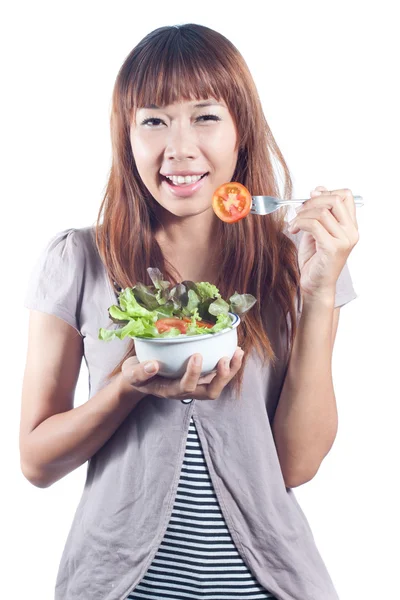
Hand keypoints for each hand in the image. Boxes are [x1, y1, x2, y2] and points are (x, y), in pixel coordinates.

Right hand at [119, 347, 244, 400]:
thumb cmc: (136, 375)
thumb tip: (153, 365)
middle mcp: (187, 390)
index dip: (194, 374)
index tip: (197, 355)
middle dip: (221, 377)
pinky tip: (234, 349)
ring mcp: (197, 385)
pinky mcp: (202, 377)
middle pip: (210, 392)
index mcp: (171, 391)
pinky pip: (219, 374)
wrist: (140, 376)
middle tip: (225, 358)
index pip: (186, 387)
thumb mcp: (132, 374)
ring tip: (238, 352)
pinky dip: (228, 364)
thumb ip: (140, 372)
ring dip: (230, 370)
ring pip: (218, 384)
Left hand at [287, 185, 359, 302]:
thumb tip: (317, 189)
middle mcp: (351, 232)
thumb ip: (320, 212)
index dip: (327, 192)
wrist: (315, 285)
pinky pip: (314, 225)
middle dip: (312, 201)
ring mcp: (344, 240)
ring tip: (293, 224)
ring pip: (321, 212)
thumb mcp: (317, 230)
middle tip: (299, 210)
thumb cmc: (315, 260)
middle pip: (336, 200)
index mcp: (350, 226)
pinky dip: (299, 223)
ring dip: (302, 215)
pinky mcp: (333, 248)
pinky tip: (293, 230)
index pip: (346, 196)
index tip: (311, 196)